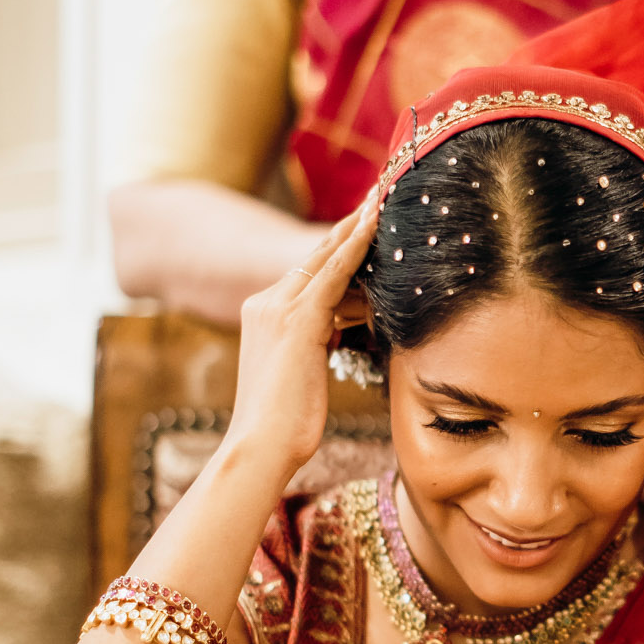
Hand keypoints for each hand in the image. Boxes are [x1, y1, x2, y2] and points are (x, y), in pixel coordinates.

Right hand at [227, 192, 379, 480]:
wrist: (260, 447)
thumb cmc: (285, 424)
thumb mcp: (302, 372)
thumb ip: (317, 343)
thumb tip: (344, 330)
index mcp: (262, 315)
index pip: (307, 273)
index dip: (336, 248)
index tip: (362, 223)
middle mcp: (264, 303)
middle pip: (315, 256)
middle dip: (348, 227)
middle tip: (378, 196)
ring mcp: (276, 309)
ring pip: (325, 258)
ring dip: (357, 229)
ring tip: (384, 201)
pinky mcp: (295, 320)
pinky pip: (332, 272)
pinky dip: (355, 246)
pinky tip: (374, 223)